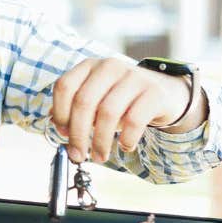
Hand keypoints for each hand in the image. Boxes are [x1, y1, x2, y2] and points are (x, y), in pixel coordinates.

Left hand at [51, 57, 192, 163]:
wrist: (163, 92)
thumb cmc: (121, 99)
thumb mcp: (96, 99)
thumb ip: (75, 109)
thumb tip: (58, 126)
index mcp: (90, 66)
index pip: (65, 86)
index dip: (60, 113)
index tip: (63, 134)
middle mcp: (110, 67)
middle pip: (84, 102)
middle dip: (78, 134)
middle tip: (78, 155)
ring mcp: (133, 77)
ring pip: (107, 113)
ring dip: (100, 142)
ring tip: (100, 156)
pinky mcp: (154, 92)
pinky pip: (134, 120)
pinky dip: (126, 139)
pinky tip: (125, 146)